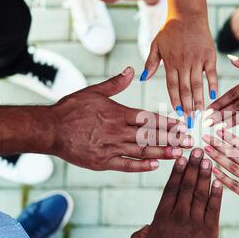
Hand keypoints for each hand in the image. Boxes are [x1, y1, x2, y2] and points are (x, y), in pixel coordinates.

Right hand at [49, 67, 190, 171]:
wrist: (50, 129)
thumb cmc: (71, 109)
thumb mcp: (93, 91)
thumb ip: (115, 83)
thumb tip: (131, 71)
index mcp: (117, 113)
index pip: (148, 118)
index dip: (166, 123)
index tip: (181, 125)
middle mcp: (117, 131)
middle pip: (150, 136)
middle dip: (171, 139)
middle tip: (188, 141)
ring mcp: (110, 148)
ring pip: (142, 151)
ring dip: (162, 153)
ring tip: (179, 153)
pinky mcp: (102, 162)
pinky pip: (126, 165)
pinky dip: (141, 166)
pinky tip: (155, 166)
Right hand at [131, 149, 221, 237]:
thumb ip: (141, 233)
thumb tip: (145, 227)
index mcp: (162, 217)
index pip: (171, 189)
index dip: (177, 172)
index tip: (181, 158)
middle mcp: (179, 215)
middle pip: (187, 186)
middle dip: (193, 167)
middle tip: (198, 151)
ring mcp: (195, 222)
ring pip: (200, 194)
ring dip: (205, 176)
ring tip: (208, 160)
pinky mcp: (209, 231)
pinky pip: (214, 209)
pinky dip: (217, 195)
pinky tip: (219, 182)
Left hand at [143, 16, 217, 119]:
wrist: (188, 14)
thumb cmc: (170, 31)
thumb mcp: (156, 45)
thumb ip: (150, 63)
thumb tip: (143, 78)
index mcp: (170, 63)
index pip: (172, 86)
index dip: (175, 100)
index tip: (177, 113)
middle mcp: (184, 63)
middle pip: (185, 89)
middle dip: (187, 106)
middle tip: (190, 121)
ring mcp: (197, 60)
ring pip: (197, 84)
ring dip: (199, 100)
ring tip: (200, 113)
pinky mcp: (209, 56)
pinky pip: (211, 73)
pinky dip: (212, 84)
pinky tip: (213, 96)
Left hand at [203, 127, 238, 223]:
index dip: (231, 137)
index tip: (219, 131)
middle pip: (235, 154)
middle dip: (219, 145)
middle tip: (205, 137)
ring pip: (232, 168)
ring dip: (217, 158)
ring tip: (205, 150)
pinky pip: (234, 186)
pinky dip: (223, 178)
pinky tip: (212, 171)